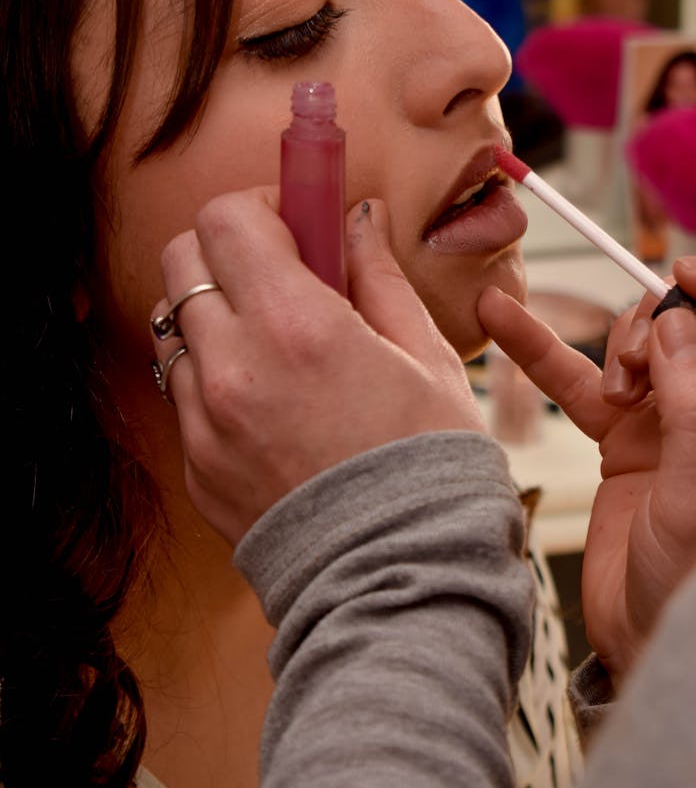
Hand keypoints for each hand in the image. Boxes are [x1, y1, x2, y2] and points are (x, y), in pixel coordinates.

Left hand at [152, 192, 482, 545]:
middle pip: (183, 259)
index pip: (227, 218)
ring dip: (215, 313)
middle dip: (228, 249)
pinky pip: (181, 393)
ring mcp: (203, 422)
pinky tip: (269, 401)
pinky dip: (214, 377)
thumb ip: (379, 277)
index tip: (296, 221)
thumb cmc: (431, 466)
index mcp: (297, 326)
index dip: (261, 206)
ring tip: (274, 343)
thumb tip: (360, 217)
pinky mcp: (195, 467)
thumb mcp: (424, 357)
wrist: (401, 581)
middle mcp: (234, 367)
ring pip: (173, 325)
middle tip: (283, 272)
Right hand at [478, 254, 695, 684]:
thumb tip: (679, 321)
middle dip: (672, 320)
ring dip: (622, 346)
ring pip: (655, 337)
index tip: (693, 281)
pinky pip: (581, 377)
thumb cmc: (693, 593)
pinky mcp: (627, 433)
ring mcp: (680, 417)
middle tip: (639, 366)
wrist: (639, 646)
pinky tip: (501, 315)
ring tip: (613, 392)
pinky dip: (541, 348)